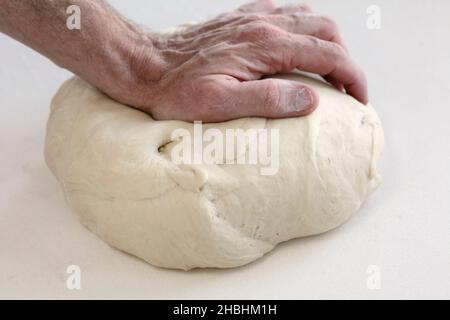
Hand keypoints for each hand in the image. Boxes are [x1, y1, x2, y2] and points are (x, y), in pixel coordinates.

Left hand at [125, 0, 367, 121]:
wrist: (145, 65)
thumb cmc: (176, 90)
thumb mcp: (219, 104)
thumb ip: (268, 99)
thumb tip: (310, 99)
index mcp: (264, 46)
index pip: (327, 55)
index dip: (352, 76)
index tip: (359, 99)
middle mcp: (263, 25)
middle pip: (325, 31)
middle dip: (345, 59)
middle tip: (347, 88)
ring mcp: (252, 19)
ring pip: (308, 18)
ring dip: (327, 42)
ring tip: (329, 69)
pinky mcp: (240, 20)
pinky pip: (283, 12)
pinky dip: (301, 27)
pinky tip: (295, 44)